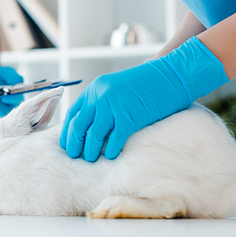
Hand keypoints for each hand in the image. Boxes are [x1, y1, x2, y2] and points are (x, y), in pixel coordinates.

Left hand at [60, 37, 228, 161]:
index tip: (66, 144)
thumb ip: (101, 102)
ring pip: (93, 135)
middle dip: (74, 143)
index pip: (73, 112)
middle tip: (74, 157)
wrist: (169, 76)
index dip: (68, 130)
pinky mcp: (129, 117)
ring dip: (90, 150)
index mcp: (95, 88)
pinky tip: (110, 157)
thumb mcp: (115, 88)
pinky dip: (110, 150)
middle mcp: (101, 96)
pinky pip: (114, 139)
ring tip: (90, 159)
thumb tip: (88, 127)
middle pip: (79, 125)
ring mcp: (114, 106)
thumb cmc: (144, 85)